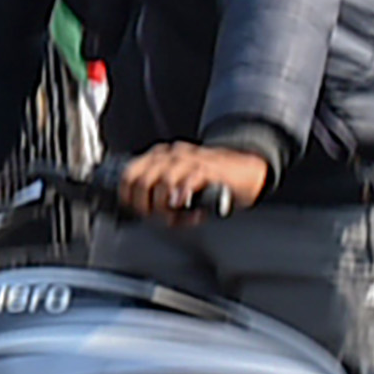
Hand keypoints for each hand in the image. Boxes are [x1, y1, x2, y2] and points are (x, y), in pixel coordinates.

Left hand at [117, 142, 267, 221]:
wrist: (245, 170)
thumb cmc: (210, 180)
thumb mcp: (179, 185)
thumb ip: (161, 197)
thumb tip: (146, 218)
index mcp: (160, 157)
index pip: (130, 172)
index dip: (128, 196)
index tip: (136, 211)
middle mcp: (172, 155)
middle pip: (143, 180)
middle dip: (146, 205)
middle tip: (156, 218)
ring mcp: (191, 160)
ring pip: (163, 181)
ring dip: (164, 206)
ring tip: (172, 218)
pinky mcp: (210, 168)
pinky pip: (190, 180)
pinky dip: (183, 196)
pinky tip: (183, 206)